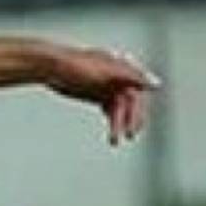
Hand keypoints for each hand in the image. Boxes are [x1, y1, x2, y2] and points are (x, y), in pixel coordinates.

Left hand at [45, 46, 160, 145]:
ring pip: (118, 108)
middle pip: (129, 102)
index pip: (138, 93)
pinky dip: (111, 119)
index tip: (136, 128)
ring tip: (114, 141)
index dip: (139, 111)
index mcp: (122, 68)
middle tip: (128, 135)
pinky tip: (112, 131)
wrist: (49, 66)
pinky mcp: (94, 92)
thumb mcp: (106, 70)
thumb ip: (132, 77)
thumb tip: (156, 84)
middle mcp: (116, 77)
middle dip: (129, 120)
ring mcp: (105, 85)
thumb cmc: (75, 64)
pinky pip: (108, 108)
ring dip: (118, 124)